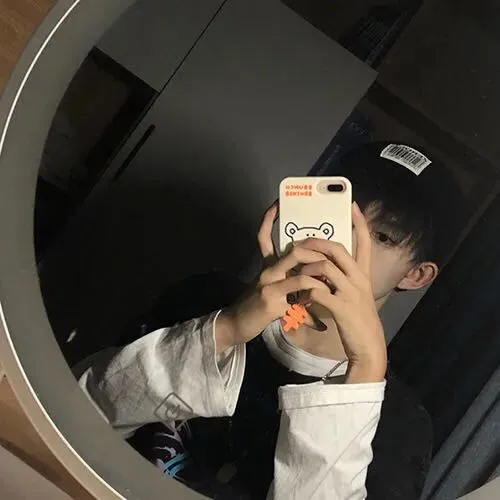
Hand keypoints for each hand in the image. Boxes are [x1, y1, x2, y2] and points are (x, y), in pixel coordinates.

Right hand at [216, 202, 328, 351]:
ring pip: (301, 274)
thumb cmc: (257, 307)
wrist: (236, 324)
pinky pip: (299, 299)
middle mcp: (268, 271)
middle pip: (294, 252)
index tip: (277, 204)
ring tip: (333, 285)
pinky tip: (323, 316)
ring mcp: (269, 285)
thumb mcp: (273, 290)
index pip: (265, 236)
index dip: (269, 219)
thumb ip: (292, 284)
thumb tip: (315, 282)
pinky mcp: (271, 301)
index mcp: (268, 265)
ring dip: (321, 279)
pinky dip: (314, 304)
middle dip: (318, 253)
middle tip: (334, 255)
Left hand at [298, 203, 386, 382]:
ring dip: (306, 268)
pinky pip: (318, 291)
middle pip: (338, 250)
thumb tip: (324, 267)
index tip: (352, 205)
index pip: (364, 243)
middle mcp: (359, 279)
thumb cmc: (359, 320)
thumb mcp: (356, 295)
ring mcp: (351, 293)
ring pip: (324, 267)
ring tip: (297, 273)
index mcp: (363, 275)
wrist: (368, 347)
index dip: (359, 223)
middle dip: (316, 243)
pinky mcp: (342, 308)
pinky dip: (306, 292)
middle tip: (301, 243)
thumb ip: (343, 279)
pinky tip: (302, 298)